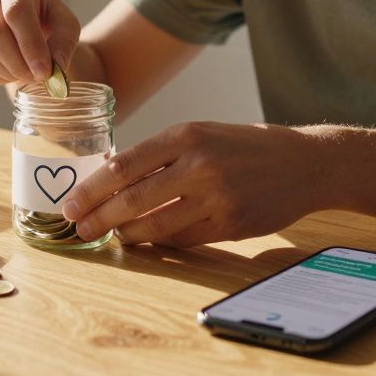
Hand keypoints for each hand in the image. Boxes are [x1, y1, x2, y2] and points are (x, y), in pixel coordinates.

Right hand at [0, 0, 80, 84]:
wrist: (26, 23)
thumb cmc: (47, 19)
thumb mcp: (65, 25)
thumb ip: (64, 43)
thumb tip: (55, 68)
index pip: (15, 11)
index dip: (30, 45)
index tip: (45, 71)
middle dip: (16, 62)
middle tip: (36, 76)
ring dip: (4, 71)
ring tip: (24, 73)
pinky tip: (9, 72)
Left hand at [61, 122, 332, 247]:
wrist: (306, 163)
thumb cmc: (246, 146)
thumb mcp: (202, 133)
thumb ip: (161, 153)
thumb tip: (110, 173)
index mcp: (185, 135)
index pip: (123, 166)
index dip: (91, 190)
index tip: (69, 204)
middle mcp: (199, 165)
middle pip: (132, 199)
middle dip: (98, 217)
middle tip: (77, 228)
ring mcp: (216, 198)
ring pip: (155, 225)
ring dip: (125, 234)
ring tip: (109, 236)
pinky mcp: (231, 225)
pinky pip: (182, 240)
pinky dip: (159, 242)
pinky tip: (146, 240)